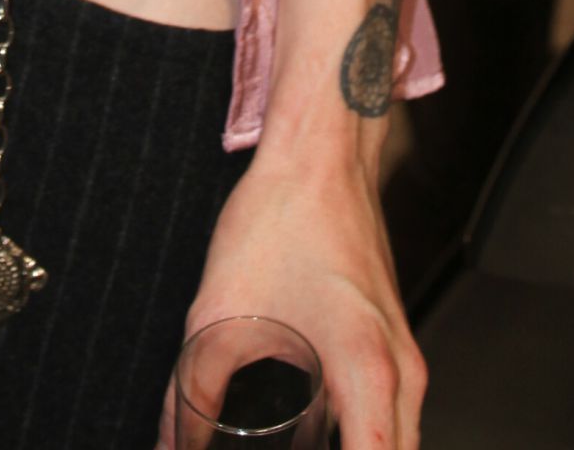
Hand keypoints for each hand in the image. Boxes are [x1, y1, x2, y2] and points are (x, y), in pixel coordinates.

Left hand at [168, 158, 423, 449]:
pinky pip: (388, 423)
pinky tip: (309, 438)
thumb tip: (169, 444)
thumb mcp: (219, 314)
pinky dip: (360, 445)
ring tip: (280, 444)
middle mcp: (402, 377)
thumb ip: (191, 392)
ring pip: (395, 448)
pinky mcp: (391, 348)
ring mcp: (404, 362)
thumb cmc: (283, 218)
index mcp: (370, 376)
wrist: (323, 153)